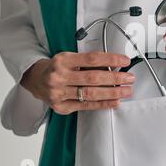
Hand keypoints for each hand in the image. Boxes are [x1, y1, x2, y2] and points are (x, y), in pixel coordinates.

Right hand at [20, 52, 134, 114]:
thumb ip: (89, 62)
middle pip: (93, 78)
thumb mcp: (70, 58)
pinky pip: (86, 106)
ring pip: (91, 94)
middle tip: (130, 78)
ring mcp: (59, 93)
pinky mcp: (61, 107)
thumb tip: (114, 66)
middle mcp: (59, 76)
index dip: (111, 60)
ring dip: (113, 93)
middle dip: (116, 78)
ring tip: (126, 91)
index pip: (92, 59)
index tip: (125, 61)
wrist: (36, 79)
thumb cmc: (57, 67)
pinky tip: (115, 101)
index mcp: (63, 60)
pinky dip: (103, 104)